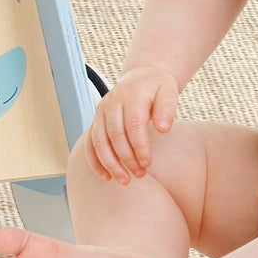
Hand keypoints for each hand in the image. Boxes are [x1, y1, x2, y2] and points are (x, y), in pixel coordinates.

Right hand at [86, 65, 179, 184]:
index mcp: (131, 95)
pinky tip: (105, 175)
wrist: (141, 77)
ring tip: (124, 180)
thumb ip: (167, 109)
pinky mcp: (96, 120)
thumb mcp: (168, 92)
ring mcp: (101, 111)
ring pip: (98, 140)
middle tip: (140, 174)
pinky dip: (95, 160)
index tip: (147, 163)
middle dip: (126, 158)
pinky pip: (89, 142)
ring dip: (109, 163)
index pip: (133, 124)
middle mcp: (112, 102)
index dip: (139, 146)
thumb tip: (163, 128)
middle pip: (114, 134)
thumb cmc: (157, 87)